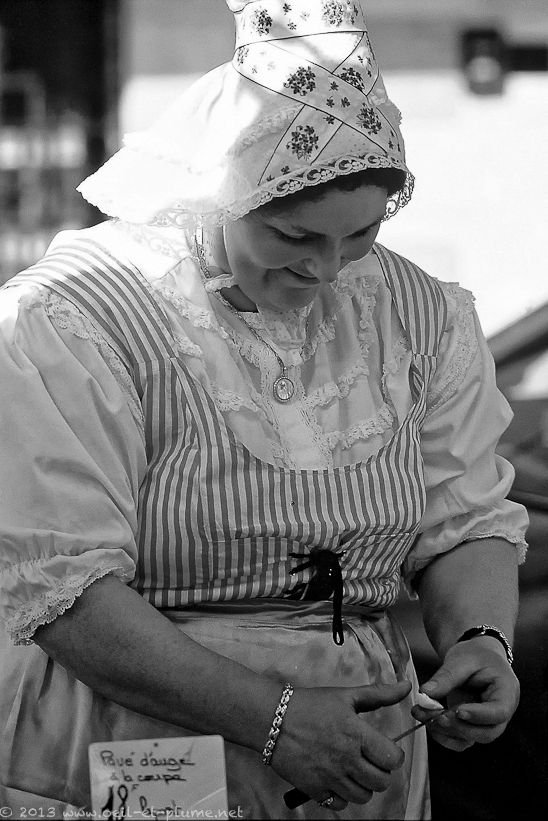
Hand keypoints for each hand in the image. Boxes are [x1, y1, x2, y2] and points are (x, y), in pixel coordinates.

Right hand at [271, 680, 410, 810]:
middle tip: (368, 759)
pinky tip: (336, 779)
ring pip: (363, 796)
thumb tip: (407, 686)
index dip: (392, 755)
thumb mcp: (346, 695)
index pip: (392, 759)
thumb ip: (379, 694)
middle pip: (381, 782)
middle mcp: (346, 759)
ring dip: (362, 784)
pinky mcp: (314, 790)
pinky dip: (341, 796)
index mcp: (356, 734)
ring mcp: (330, 777)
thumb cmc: (310, 705)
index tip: (383, 749)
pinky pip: (340, 805)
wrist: (272, 719)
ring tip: (353, 769)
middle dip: (379, 771)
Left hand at [412, 637, 519, 751]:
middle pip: (487, 733)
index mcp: (507, 692)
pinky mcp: (472, 727)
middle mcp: (501, 713)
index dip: (479, 716)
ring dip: (447, 732)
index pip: (499, 712)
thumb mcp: (463, 659)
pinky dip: (444, 736)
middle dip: (460, 727)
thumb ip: (446, 676)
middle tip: (437, 716)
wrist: (478, 657)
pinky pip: (460, 740)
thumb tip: (426, 693)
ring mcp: (487, 723)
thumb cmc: (477, 655)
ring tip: (425, 715)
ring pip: (471, 739)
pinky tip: (428, 721)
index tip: (457, 711)